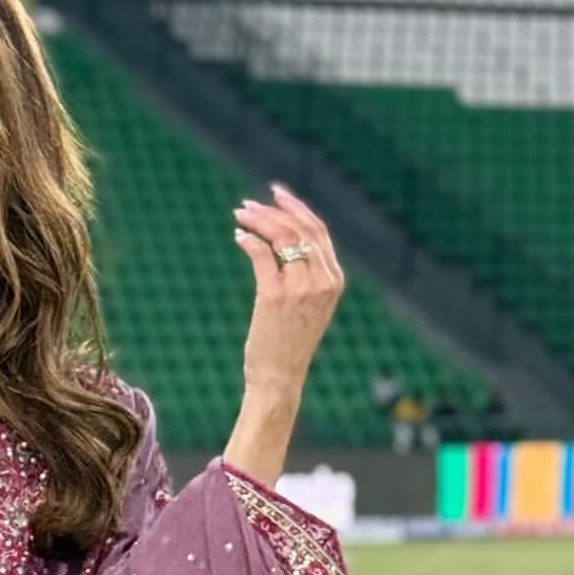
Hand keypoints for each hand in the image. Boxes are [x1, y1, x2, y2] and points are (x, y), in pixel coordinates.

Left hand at [232, 182, 345, 399]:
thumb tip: (283, 244)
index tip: (277, 195)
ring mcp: (300, 288)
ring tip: (239, 215)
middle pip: (300, 228)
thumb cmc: (289, 345)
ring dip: (258, 221)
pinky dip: (249, 240)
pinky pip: (261, 255)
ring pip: (281, 236)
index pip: (318, 231)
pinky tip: (238, 237)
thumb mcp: (309, 307)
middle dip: (274, 209)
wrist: (280, 379)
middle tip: (249, 204)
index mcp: (334, 280)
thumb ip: (306, 277)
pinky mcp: (275, 296)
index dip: (297, 209)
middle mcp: (322, 281)